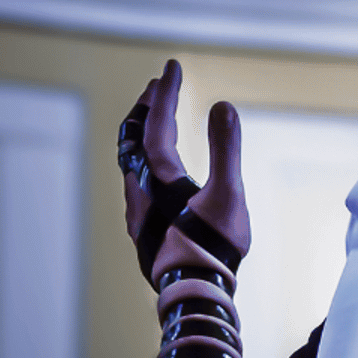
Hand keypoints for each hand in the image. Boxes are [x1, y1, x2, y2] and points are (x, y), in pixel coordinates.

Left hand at [119, 60, 250, 282]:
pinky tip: (155, 175)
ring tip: (154, 124)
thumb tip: (222, 105)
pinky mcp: (143, 228)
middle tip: (157, 87)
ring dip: (142, 136)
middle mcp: (139, 189)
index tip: (172, 66)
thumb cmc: (213, 245)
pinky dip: (144, 161)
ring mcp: (137, 210)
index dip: (165, 93)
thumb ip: (225, 148)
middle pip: (134, 139)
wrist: (192, 291)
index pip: (158, 124)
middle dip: (146, 109)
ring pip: (129, 162)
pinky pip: (135, 182)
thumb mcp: (228, 194)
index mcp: (158, 176)